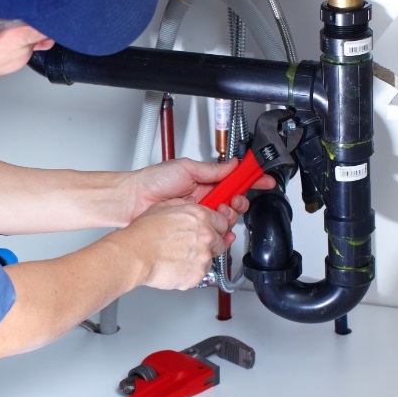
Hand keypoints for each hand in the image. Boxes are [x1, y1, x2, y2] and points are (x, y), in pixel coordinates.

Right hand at [106, 198, 238, 290]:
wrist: (134, 255)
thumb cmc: (143, 234)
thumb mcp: (163, 207)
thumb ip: (183, 206)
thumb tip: (189, 205)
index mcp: (199, 216)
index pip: (223, 221)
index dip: (216, 226)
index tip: (212, 229)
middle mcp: (206, 235)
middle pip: (221, 240)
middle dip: (210, 243)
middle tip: (192, 245)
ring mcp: (203, 256)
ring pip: (211, 258)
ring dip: (200, 258)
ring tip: (179, 256)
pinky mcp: (198, 274)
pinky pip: (200, 273)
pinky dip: (191, 271)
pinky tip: (176, 265)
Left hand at [124, 158, 274, 222]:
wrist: (133, 200)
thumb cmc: (153, 181)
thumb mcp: (186, 168)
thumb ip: (212, 169)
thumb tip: (233, 164)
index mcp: (205, 180)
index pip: (234, 180)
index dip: (251, 179)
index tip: (264, 179)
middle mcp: (204, 197)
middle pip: (234, 201)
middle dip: (240, 201)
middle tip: (233, 201)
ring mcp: (199, 213)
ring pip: (226, 218)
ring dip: (228, 216)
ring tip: (218, 212)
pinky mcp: (193, 228)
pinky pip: (213, 232)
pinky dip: (221, 232)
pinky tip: (219, 230)